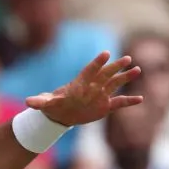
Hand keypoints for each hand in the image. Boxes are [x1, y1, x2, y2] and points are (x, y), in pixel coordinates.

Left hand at [26, 52, 142, 126]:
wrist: (62, 114)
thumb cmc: (53, 105)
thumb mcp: (46, 104)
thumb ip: (40, 101)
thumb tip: (28, 102)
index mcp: (79, 83)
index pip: (89, 70)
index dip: (97, 63)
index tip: (106, 53)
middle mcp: (92, 86)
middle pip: (106, 74)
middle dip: (115, 67)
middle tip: (127, 58)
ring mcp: (100, 95)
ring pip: (115, 84)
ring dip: (126, 78)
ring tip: (137, 70)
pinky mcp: (105, 105)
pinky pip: (119, 103)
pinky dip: (128, 101)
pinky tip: (140, 99)